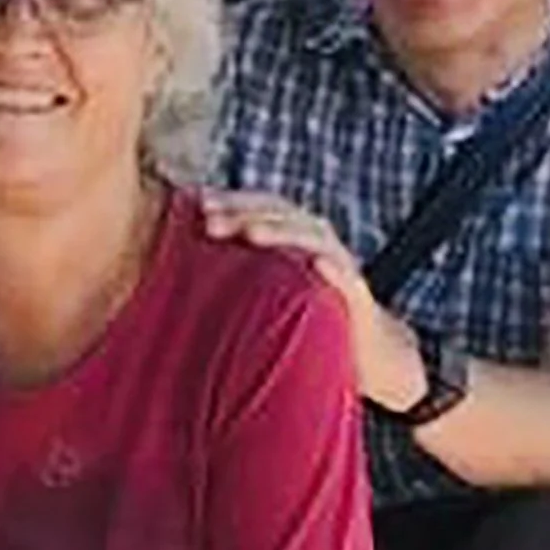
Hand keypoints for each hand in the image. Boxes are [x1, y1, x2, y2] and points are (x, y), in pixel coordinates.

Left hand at [199, 190, 423, 408]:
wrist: (366, 349)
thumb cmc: (306, 314)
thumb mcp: (269, 288)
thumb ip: (238, 271)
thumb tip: (182, 266)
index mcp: (294, 237)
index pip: (262, 206)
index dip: (232, 200)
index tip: (195, 202)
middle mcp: (317, 243)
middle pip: (281, 215)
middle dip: (245, 212)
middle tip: (210, 221)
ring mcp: (339, 267)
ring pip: (312, 238)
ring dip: (281, 231)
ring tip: (251, 233)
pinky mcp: (359, 297)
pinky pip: (348, 280)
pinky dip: (335, 269)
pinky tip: (319, 264)